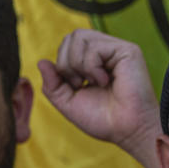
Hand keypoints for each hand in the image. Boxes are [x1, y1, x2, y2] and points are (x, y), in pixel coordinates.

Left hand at [38, 29, 163, 167]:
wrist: (127, 130)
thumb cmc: (104, 120)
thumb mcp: (68, 102)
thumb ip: (52, 84)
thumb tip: (41, 62)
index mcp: (93, 61)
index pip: (68, 45)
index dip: (62, 63)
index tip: (76, 86)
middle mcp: (106, 51)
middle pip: (72, 36)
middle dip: (67, 62)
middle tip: (81, 84)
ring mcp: (116, 49)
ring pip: (80, 37)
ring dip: (78, 65)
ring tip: (94, 83)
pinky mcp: (127, 50)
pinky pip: (94, 47)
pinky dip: (92, 67)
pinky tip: (105, 81)